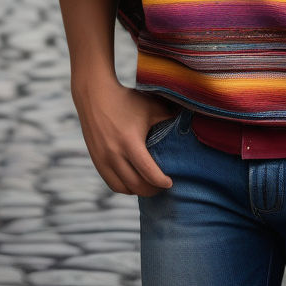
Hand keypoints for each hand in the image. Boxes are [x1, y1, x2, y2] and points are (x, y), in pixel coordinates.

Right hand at [72, 76, 175, 196]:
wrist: (95, 95)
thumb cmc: (127, 100)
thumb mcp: (151, 107)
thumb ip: (170, 118)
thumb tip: (190, 124)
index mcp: (129, 142)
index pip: (148, 172)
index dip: (161, 182)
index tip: (170, 182)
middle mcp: (114, 154)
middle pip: (136, 186)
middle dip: (152, 190)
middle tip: (162, 186)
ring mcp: (103, 159)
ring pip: (123, 188)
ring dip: (138, 191)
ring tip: (149, 185)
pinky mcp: (96, 161)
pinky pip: (112, 183)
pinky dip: (125, 187)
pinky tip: (134, 181)